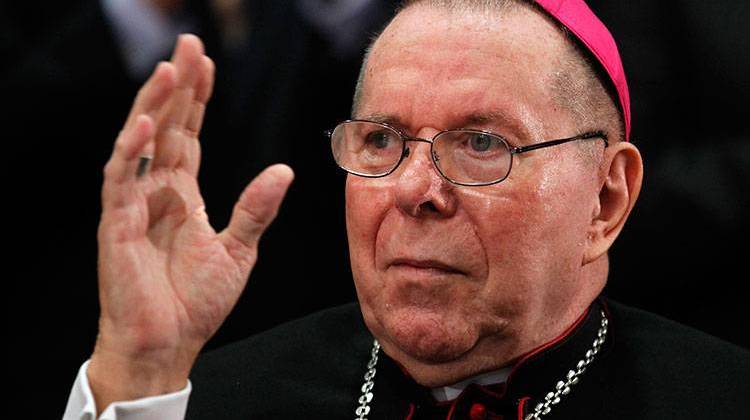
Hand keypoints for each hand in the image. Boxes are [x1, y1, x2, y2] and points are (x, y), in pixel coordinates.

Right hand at [87, 34, 293, 410]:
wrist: (169, 343)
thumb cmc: (196, 302)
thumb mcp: (238, 251)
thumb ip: (256, 210)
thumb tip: (284, 171)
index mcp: (182, 194)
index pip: (189, 133)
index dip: (198, 98)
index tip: (208, 63)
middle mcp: (155, 190)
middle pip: (166, 125)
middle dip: (177, 84)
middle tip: (188, 43)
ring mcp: (133, 204)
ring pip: (141, 141)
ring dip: (155, 104)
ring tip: (172, 68)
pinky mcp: (117, 224)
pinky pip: (121, 179)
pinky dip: (132, 150)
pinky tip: (148, 123)